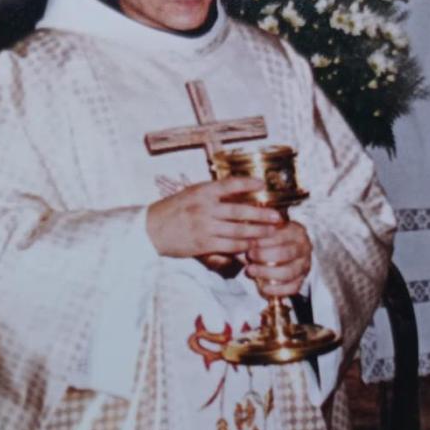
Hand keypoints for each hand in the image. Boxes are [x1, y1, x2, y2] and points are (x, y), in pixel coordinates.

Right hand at [146, 176, 281, 260]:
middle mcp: (204, 208)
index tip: (262, 185)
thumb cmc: (172, 210)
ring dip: (256, 232)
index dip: (248, 184)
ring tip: (270, 232)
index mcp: (202, 191)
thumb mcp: (191, 194)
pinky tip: (251, 245)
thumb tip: (237, 192)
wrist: (151, 230)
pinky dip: (242, 246)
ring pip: (237, 230)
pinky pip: (228, 246)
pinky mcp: (203, 244)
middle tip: (277, 216)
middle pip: (239, 211)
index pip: (229, 184)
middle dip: (261, 214)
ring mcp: (204, 227)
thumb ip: (212, 194)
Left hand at [244, 218, 311, 296]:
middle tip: (249, 255)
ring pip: (288, 272)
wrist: (282, 252)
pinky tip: (263, 287)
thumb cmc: (270, 241)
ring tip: (250, 270)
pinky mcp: (301, 280)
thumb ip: (256, 235)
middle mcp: (304, 247)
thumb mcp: (265, 233)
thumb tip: (244, 240)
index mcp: (296, 231)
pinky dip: (276, 290)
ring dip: (266, 272)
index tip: (249, 242)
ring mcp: (304, 265)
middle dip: (263, 255)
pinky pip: (292, 288)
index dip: (263, 240)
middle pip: (284, 253)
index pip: (280, 235)